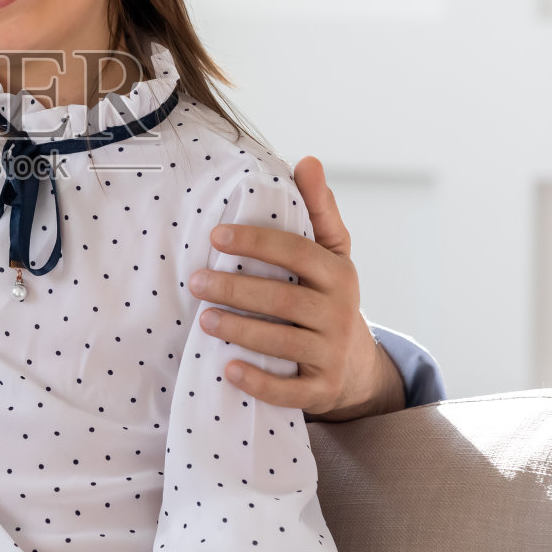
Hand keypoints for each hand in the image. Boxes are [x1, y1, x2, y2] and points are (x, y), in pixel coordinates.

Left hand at [190, 156, 404, 420]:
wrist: (356, 366)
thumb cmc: (329, 296)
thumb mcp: (331, 253)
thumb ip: (319, 209)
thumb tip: (308, 160)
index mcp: (339, 274)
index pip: (297, 253)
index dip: (256, 244)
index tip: (215, 237)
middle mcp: (340, 313)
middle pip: (284, 301)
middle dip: (237, 290)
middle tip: (196, 282)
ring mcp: (332, 355)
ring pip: (284, 344)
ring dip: (241, 331)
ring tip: (203, 320)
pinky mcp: (323, 391)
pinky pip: (291, 391)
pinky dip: (259, 382)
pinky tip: (228, 368)